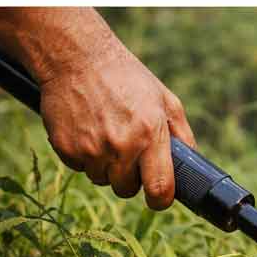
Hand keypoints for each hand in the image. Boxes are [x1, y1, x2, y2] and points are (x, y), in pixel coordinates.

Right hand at [39, 42, 194, 209]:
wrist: (77, 58)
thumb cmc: (125, 77)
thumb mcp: (163, 98)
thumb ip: (180, 134)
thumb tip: (190, 164)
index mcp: (150, 133)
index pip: (159, 188)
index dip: (160, 199)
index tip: (157, 197)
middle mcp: (121, 145)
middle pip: (126, 190)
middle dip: (128, 177)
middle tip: (125, 150)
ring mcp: (91, 150)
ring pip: (101, 180)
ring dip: (103, 165)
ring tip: (103, 132)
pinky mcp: (67, 150)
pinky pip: (79, 169)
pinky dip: (82, 155)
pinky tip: (85, 129)